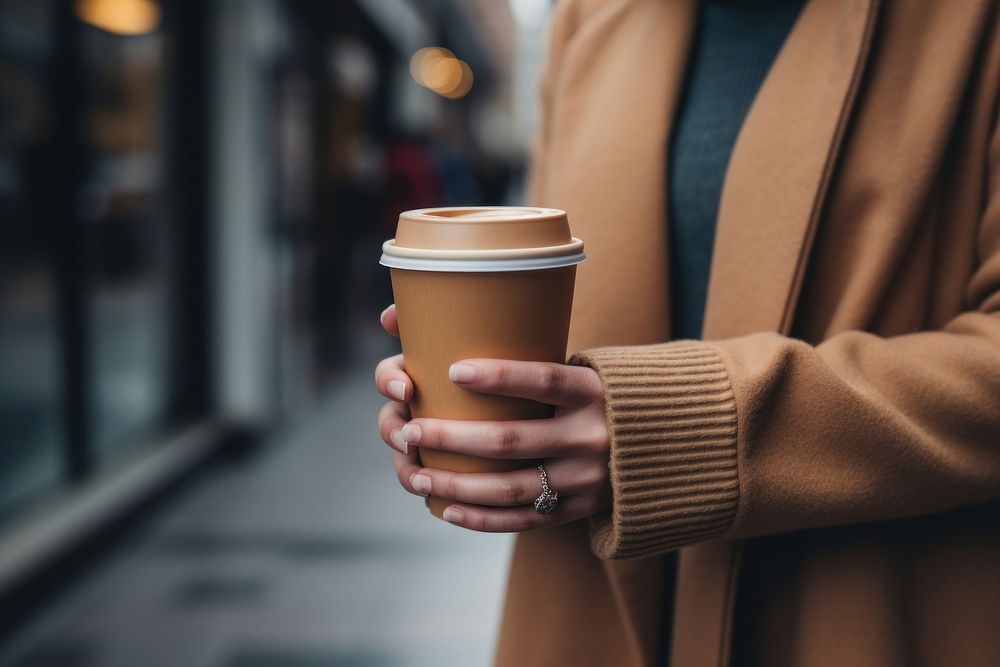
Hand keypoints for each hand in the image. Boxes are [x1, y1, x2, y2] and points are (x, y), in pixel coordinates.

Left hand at [374, 304, 611, 531]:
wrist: (666, 447)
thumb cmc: (597, 395)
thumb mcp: (582, 367)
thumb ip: (529, 354)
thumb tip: (419, 316)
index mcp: (593, 390)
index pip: (545, 379)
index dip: (500, 376)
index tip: (452, 370)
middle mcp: (592, 435)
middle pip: (512, 439)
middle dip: (452, 436)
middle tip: (409, 428)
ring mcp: (586, 479)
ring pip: (510, 488)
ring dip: (456, 483)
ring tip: (416, 473)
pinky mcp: (579, 509)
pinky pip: (523, 520)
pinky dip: (483, 518)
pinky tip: (448, 509)